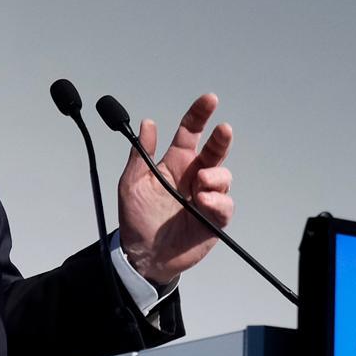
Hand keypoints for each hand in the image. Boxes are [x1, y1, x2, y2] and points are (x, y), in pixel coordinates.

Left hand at [117, 92, 233, 285]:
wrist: (143, 256)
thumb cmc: (137, 218)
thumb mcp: (131, 184)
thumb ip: (141, 155)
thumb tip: (148, 123)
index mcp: (175, 164)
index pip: (190, 133)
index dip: (200, 115)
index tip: (209, 99)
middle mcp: (194, 177)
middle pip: (215, 151)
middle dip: (221, 139)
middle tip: (223, 130)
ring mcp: (206, 198)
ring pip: (223, 176)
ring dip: (214, 175)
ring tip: (199, 183)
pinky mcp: (213, 220)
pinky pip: (224, 205)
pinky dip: (217, 200)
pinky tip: (202, 201)